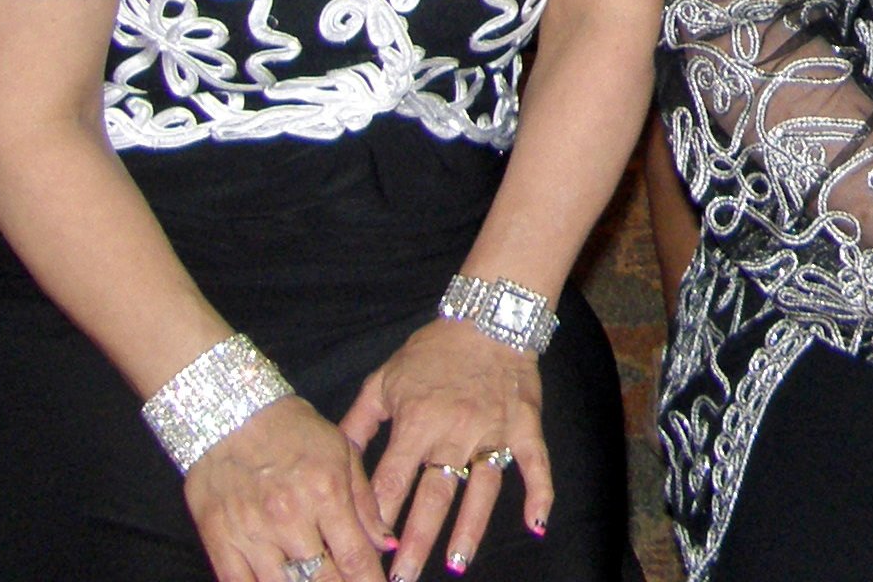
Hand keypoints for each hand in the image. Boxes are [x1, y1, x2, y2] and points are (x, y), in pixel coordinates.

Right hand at [181, 395, 392, 581]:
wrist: (231, 413)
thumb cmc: (292, 430)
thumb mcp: (341, 452)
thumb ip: (365, 502)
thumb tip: (387, 544)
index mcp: (324, 492)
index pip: (354, 558)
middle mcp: (289, 517)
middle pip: (321, 580)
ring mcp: (252, 532)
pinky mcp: (220, 540)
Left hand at [339, 320, 550, 581]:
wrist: (488, 317)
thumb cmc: (432, 351)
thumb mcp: (384, 380)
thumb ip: (358, 423)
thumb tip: (333, 461)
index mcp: (417, 422)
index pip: (392, 481)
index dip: (378, 517)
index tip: (369, 549)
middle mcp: (454, 432)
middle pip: (433, 498)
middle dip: (415, 542)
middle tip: (402, 578)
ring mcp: (493, 432)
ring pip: (481, 491)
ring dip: (468, 530)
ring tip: (455, 566)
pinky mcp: (524, 426)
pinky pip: (535, 465)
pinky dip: (539, 494)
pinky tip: (535, 526)